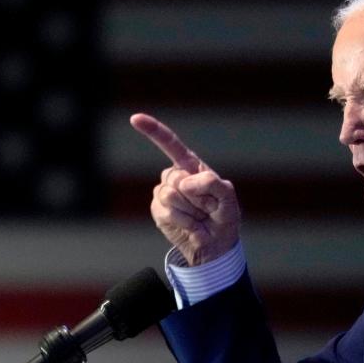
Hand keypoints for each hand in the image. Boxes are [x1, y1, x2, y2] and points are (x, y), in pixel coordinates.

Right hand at [130, 113, 240, 265]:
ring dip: (190, 210)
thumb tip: (184, 182)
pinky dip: (183, 221)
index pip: (170, 144)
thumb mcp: (228, 198)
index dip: (153, 130)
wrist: (215, 244)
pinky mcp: (157, 210)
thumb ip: (212, 183)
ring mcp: (163, 193)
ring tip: (199, 217)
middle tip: (208, 208)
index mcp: (191, 166)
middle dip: (196, 195)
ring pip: (169, 195)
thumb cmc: (224, 216)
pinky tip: (191, 225)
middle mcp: (175, 176)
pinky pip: (165, 211)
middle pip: (175, 177)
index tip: (135, 118)